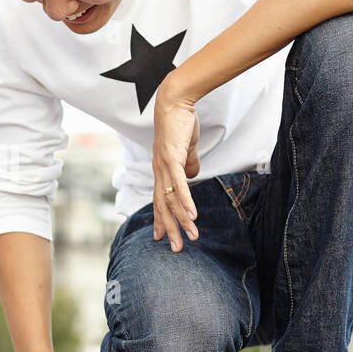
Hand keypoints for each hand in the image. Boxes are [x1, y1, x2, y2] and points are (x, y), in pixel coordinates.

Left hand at [151, 88, 201, 251]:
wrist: (174, 103)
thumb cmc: (180, 123)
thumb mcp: (186, 148)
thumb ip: (189, 162)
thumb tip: (193, 174)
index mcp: (162, 171)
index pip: (160, 200)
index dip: (161, 219)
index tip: (161, 237)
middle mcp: (159, 172)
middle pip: (163, 206)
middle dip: (170, 229)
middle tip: (177, 249)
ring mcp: (163, 166)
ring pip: (171, 200)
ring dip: (182, 220)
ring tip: (191, 237)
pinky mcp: (172, 158)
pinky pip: (179, 185)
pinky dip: (185, 202)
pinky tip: (192, 216)